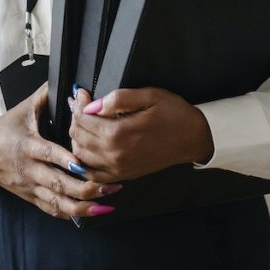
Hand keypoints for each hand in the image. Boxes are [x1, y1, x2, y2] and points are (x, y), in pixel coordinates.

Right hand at [0, 83, 121, 220]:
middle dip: (85, 188)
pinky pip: (52, 210)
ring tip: (106, 205)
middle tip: (110, 187)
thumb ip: (46, 95)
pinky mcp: (31, 197)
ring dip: (83, 207)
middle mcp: (29, 169)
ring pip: (57, 203)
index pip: (49, 154)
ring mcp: (30, 186)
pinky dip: (71, 214)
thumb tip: (72, 82)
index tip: (84, 164)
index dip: (66, 161)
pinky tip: (91, 213)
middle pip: (57, 184)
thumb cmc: (5, 129)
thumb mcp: (23, 109)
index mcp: (28, 145)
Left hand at [69, 86, 213, 183]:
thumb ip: (119, 98)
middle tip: (82, 105)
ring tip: (86, 122)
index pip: (83, 119)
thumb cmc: (174, 114)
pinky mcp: (123, 175)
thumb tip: (93, 104)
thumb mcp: (149, 95)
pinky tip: (89, 146)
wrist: (193, 139)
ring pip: (80, 155)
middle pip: (78, 136)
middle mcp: (115, 154)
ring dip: (78, 138)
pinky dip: (84, 161)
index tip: (81, 93)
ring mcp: (118, 168)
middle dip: (76, 118)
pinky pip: (92, 174)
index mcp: (119, 133)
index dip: (79, 103)